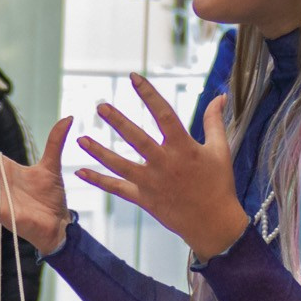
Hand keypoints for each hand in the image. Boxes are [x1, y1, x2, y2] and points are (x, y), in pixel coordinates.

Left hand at [76, 79, 249, 261]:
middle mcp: (165, 163)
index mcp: (184, 147)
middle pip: (137, 139)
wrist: (213, 223)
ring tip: (80, 139)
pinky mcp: (143, 199)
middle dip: (118, 121)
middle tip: (100, 106)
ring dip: (99, 152)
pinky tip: (80, 171)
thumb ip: (214, 121)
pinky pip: (117, 188)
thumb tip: (219, 96)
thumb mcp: (220, 150)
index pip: (164, 114)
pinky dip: (98, 180)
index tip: (134, 78)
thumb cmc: (218, 183)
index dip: (149, 94)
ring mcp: (152, 182)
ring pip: (120, 165)